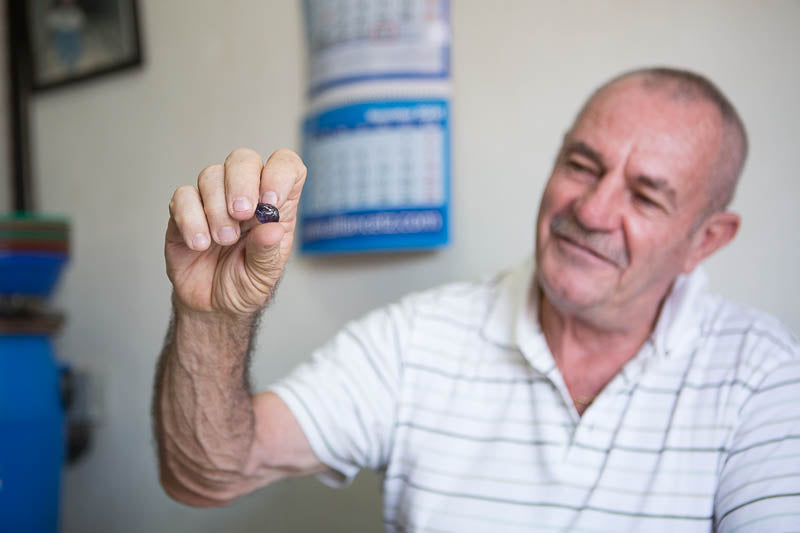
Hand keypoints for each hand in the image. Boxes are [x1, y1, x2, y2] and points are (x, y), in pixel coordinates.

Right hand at [165, 148, 306, 316]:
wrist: (212, 306)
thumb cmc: (245, 284)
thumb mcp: (264, 275)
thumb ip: (267, 251)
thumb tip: (273, 229)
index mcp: (275, 205)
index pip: (286, 165)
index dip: (280, 173)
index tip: (271, 201)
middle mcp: (245, 195)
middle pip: (243, 159)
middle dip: (242, 184)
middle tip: (242, 215)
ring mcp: (213, 200)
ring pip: (211, 175)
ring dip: (216, 209)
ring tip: (223, 241)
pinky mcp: (184, 211)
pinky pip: (183, 196)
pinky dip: (190, 219)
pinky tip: (200, 243)